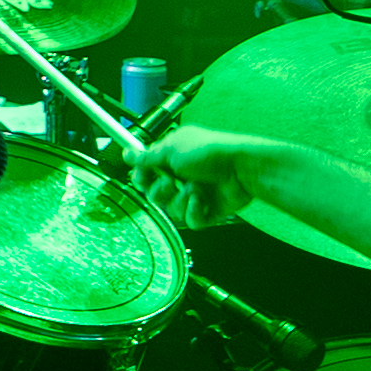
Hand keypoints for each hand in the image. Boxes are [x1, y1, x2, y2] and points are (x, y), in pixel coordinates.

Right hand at [128, 127, 276, 229]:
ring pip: (171, 210)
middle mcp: (181, 178)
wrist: (242, 168)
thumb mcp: (172, 149)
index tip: (142, 176)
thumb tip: (127, 153)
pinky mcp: (207, 211)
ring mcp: (194, 195)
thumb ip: (147, 156)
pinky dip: (195, 212)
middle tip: (171, 181)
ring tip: (195, 189)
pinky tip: (203, 201)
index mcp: (172, 159)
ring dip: (181, 200)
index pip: (146, 173)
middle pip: (154, 195)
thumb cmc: (212, 152)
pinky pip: (190, 221)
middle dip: (161, 190)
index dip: (141, 177)